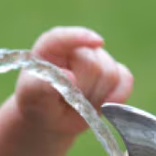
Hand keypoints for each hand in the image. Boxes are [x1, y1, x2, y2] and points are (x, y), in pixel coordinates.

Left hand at [15, 26, 132, 135]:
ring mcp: (97, 58)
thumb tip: (71, 78)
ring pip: (111, 75)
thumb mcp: (31, 96)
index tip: (98, 43)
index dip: (81, 37)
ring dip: (96, 98)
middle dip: (84, 91)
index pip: (63, 37)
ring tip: (79, 105)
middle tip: (68, 103)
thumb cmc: (36, 103)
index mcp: (50, 46)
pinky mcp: (114, 72)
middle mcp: (76, 47)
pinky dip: (117, 97)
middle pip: (94, 65)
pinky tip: (102, 106)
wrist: (50, 118)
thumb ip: (42, 87)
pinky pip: (125, 80)